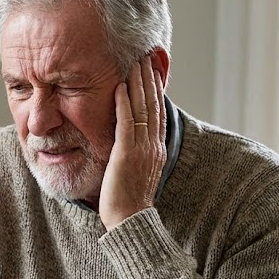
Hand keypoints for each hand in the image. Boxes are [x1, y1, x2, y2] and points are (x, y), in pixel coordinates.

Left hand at [99, 54, 166, 229]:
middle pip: (154, 105)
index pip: (159, 112)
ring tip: (135, 63)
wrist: (129, 222)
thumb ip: (136, 153)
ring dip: (139, 83)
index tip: (153, 70)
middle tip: (147, 57)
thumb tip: (130, 142)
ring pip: (143, 109)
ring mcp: (142, 149)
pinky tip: (119, 87)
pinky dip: (124, 103)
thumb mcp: (137, 172)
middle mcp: (153, 146)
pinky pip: (127, 123)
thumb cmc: (128, 202)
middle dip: (150, 79)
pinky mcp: (127, 153)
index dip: (157, 90)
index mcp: (156, 150)